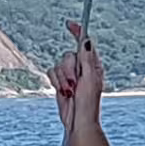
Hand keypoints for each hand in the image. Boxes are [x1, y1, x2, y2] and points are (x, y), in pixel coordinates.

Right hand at [51, 22, 104, 137]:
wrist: (78, 121)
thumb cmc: (89, 103)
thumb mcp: (90, 80)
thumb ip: (87, 59)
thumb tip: (86, 40)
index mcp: (93, 65)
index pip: (84, 43)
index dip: (77, 32)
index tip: (69, 24)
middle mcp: (82, 68)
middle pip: (68, 55)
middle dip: (69, 70)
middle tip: (75, 83)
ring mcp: (70, 75)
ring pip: (58, 64)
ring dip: (62, 79)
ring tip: (70, 91)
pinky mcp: (60, 82)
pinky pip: (51, 72)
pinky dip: (55, 82)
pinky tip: (63, 92)